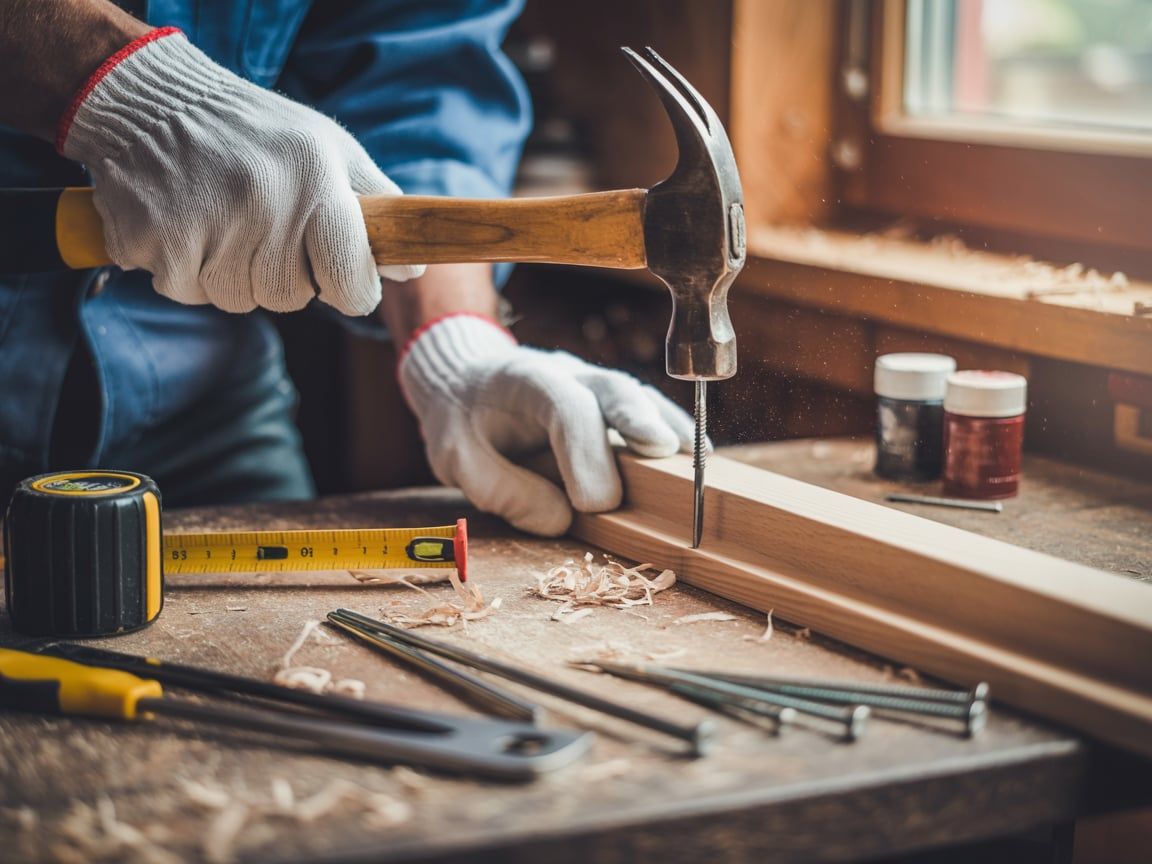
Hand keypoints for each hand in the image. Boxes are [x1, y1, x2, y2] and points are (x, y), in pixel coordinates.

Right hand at [58, 28, 422, 314]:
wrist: (153, 101)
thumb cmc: (258, 133)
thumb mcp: (330, 148)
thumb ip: (377, 205)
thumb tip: (412, 268)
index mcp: (315, 183)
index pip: (352, 280)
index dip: (352, 289)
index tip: (343, 278)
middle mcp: (264, 203)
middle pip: (292, 298)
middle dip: (286, 277)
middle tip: (266, 230)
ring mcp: (208, 225)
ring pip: (240, 300)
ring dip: (233, 274)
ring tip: (223, 220)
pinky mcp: (157, 242)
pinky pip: (189, 292)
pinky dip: (187, 270)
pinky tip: (185, 224)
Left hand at [399, 314, 696, 535]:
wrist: (467, 381)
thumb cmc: (462, 421)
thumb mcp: (456, 459)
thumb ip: (502, 490)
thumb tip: (562, 519)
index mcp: (522, 381)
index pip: (564, 406)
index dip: (586, 453)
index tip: (596, 504)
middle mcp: (567, 373)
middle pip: (612, 387)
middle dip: (640, 418)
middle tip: (664, 452)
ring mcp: (595, 382)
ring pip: (639, 396)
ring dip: (669, 427)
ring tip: (700, 461)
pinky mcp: (611, 401)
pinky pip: (648, 411)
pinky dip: (672, 431)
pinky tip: (696, 457)